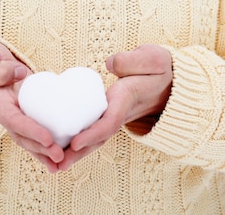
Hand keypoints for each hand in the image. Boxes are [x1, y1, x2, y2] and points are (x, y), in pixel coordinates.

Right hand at [0, 40, 64, 171]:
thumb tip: (20, 74)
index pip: (13, 121)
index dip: (31, 131)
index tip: (48, 139)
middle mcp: (5, 113)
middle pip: (23, 136)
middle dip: (41, 148)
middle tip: (60, 156)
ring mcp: (16, 112)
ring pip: (30, 137)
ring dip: (45, 152)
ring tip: (63, 162)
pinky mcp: (26, 109)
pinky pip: (37, 127)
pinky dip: (47, 141)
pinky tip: (62, 151)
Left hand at [58, 44, 171, 171]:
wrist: (171, 81)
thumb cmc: (158, 68)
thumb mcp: (152, 58)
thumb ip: (131, 60)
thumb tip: (109, 64)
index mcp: (128, 99)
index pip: (109, 122)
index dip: (92, 134)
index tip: (74, 143)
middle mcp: (121, 112)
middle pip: (99, 138)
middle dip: (78, 153)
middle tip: (57, 164)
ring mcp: (116, 115)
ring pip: (95, 138)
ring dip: (76, 152)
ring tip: (53, 164)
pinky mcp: (110, 112)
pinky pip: (94, 129)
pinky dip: (79, 141)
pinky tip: (61, 147)